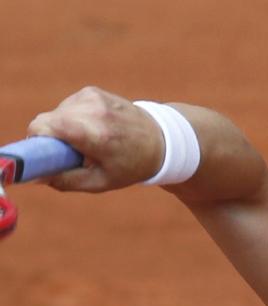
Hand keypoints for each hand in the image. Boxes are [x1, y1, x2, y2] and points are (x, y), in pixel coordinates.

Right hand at [27, 86, 163, 191]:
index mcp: (94, 134)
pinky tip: (93, 130)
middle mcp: (92, 110)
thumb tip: (36, 176)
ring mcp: (92, 96)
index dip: (37, 142)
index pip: (43, 127)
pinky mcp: (92, 91)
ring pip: (56, 113)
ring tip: (87, 143)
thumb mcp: (99, 182)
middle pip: (47, 120)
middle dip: (50, 138)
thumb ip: (66, 180)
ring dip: (63, 129)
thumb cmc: (130, 166)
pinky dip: (73, 119)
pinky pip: (68, 107)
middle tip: (71, 155)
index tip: (45, 156)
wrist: (159, 141)